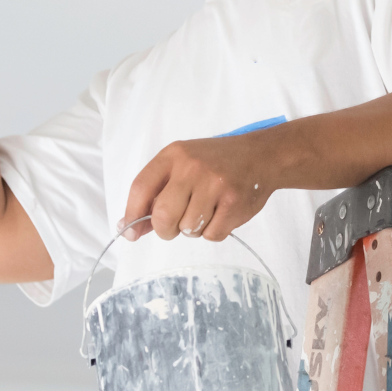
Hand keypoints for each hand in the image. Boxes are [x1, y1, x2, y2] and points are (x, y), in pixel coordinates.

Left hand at [122, 136, 278, 242]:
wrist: (261, 156)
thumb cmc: (215, 163)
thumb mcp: (182, 165)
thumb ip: (156, 194)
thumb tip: (131, 228)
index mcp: (173, 155)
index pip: (140, 188)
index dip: (131, 215)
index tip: (130, 233)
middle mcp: (192, 167)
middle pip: (162, 216)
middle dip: (165, 230)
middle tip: (176, 226)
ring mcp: (214, 184)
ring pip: (188, 229)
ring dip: (193, 229)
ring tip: (206, 211)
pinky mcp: (234, 202)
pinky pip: (212, 235)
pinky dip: (214, 231)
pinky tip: (222, 214)